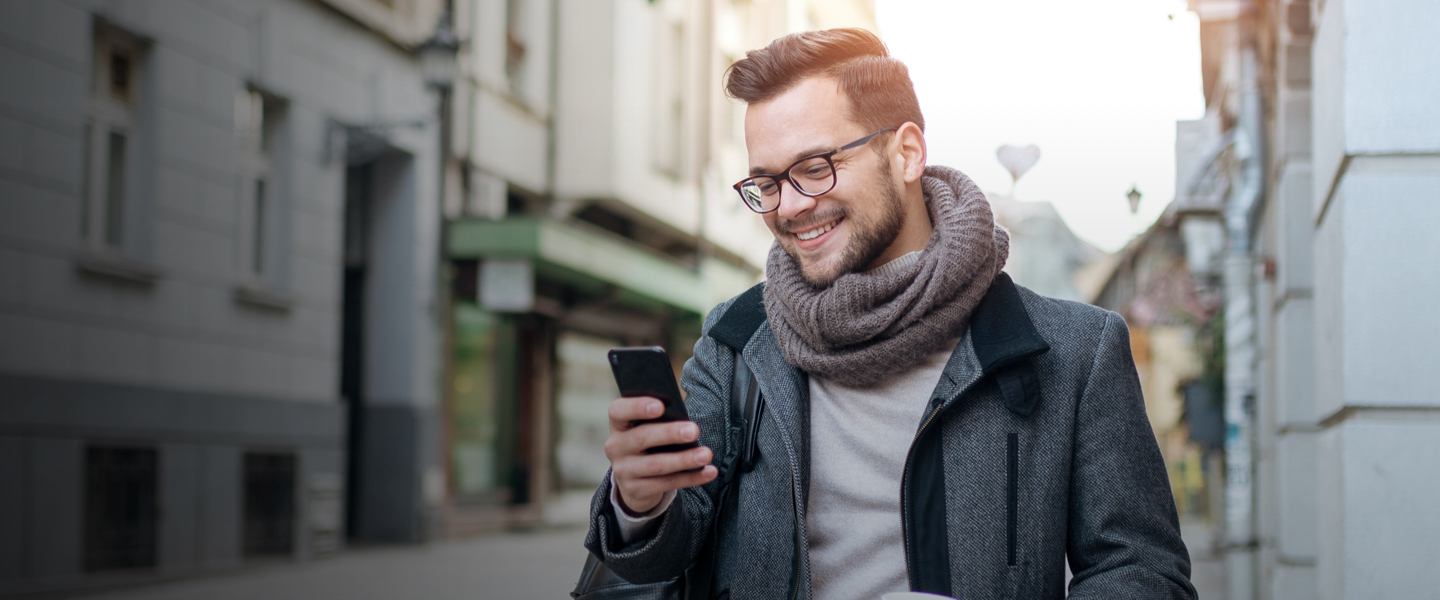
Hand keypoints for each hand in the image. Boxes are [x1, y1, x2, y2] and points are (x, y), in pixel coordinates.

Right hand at [604, 396, 717, 514]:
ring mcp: (624, 470)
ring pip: (656, 465)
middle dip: (670, 434)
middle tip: (694, 431)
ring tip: (706, 454)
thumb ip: (659, 421)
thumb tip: (685, 421)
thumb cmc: (647, 444)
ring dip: (684, 459)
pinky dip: (691, 478)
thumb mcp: (644, 429)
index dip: (637, 407)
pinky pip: (667, 484)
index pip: (618, 411)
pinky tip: (708, 472)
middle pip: (642, 438)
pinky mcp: (636, 490)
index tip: (661, 406)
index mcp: (618, 425)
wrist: (633, 481)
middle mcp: (616, 447)